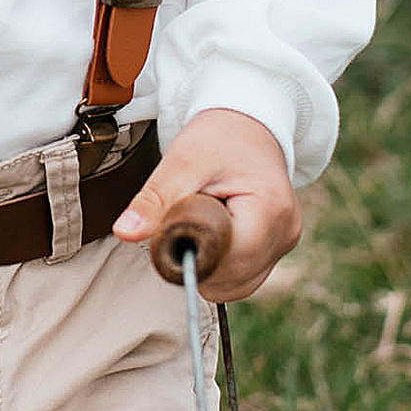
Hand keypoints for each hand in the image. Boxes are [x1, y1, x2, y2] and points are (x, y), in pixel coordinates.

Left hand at [113, 107, 299, 301]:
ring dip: (207, 265)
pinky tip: (211, 235)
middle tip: (182, 220)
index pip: (226, 260)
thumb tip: (126, 232)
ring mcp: (284, 243)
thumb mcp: (182, 161)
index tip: (171, 228)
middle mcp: (285, 232)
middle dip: (196, 260)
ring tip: (201, 222)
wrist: (246, 126)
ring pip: (235, 285)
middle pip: (230, 278)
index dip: (190, 254)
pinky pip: (241, 278)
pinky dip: (219, 266)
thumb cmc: (219, 138)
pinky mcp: (276, 249)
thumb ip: (155, 200)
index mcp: (271, 209)